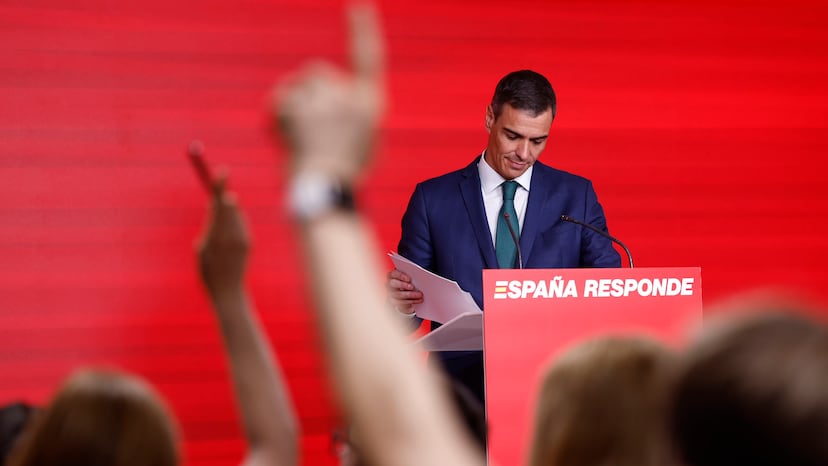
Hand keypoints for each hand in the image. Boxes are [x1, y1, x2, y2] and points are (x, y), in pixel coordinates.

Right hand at [197, 173, 250, 297]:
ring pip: (235, 214)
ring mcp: (242, 238)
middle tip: (222, 175)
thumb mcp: (202, 246)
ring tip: (218, 226)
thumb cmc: (207, 270)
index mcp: (216, 235)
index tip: (221, 172)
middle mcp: (231, 235)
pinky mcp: (248, 242)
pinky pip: (239, 224)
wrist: (227, 290)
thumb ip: (210, 224)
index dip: (220, 187)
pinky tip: (226, 235)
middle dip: (224, 191)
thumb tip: (217, 203)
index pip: (219, 205)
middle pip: (229, 204)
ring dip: (228, 210)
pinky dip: (233, 222)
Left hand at [274, 4, 384, 182]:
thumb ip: (353, 109)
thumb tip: (339, 92)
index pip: (368, 56)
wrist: (322, 193)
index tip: (359, 3)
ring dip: (296, 102)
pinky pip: (281, 97)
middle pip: (319, 71)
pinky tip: (287, 137)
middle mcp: (348, 98)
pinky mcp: (296, 110)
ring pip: (299, 84)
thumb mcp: (365, 139)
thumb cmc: (344, 172)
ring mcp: (321, 103)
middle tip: (311, 123)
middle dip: (311, 90)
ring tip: (301, 136)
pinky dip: (278, 114)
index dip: (363, 28)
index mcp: (370, 104)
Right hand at [386, 269, 423, 313]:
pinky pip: (400, 305)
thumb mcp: (408, 279)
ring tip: (419, 296)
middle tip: (413, 287)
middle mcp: (389, 285)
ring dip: (410, 296)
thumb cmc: (407, 283)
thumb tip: (418, 278)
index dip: (401, 276)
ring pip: (398, 295)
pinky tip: (414, 305)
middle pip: (393, 284)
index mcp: (392, 276)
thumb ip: (410, 278)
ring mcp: (390, 294)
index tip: (409, 279)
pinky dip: (408, 305)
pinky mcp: (394, 303)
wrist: (404, 293)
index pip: (394, 274)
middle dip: (403, 285)